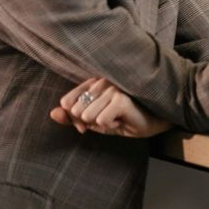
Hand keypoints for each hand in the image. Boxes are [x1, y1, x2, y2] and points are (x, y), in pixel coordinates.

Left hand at [50, 77, 170, 138]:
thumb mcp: (95, 121)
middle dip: (90, 122)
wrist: (155, 122)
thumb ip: (72, 117)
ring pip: (88, 116)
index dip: (76, 118)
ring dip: (103, 124)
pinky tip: (124, 120)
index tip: (93, 120)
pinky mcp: (122, 99)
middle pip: (76, 112)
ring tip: (118, 118)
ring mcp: (113, 88)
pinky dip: (112, 126)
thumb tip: (52, 114)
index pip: (67, 103)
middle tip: (109, 120)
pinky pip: (101, 121)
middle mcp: (102, 81)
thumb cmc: (126, 119)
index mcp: (93, 83)